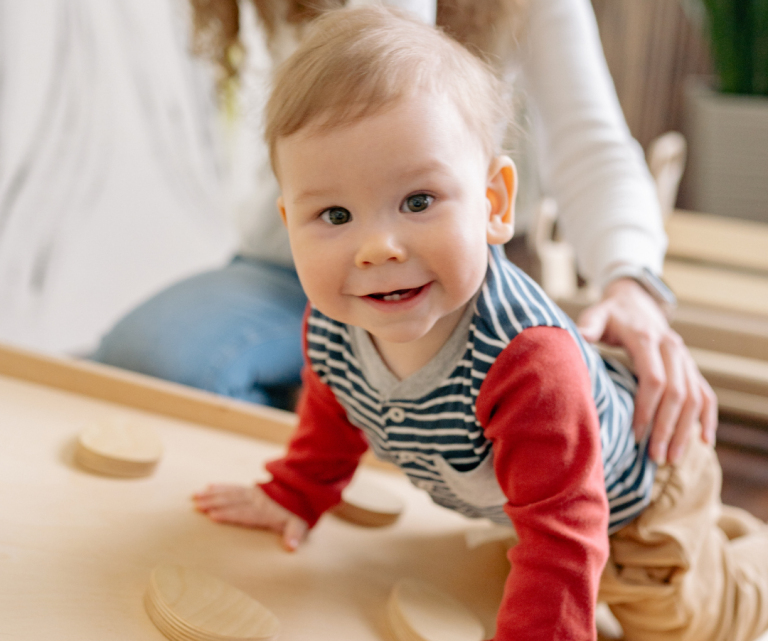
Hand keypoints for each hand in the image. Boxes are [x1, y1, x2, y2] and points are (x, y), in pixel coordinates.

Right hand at [192, 484, 307, 550]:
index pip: (244, 513)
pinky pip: (234, 487)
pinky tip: (208, 486)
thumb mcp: (300, 524)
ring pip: (230, 493)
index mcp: (265, 512)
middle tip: (197, 506)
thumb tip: (291, 547)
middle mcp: (256, 501)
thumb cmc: (298, 512)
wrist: (302, 490)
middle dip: (214, 503)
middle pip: (233, 501)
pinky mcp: (251, 488)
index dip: (229, 514)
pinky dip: (221, 486)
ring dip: (212, 494)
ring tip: (195, 496)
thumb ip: (294, 534)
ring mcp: (252, 493)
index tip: (212, 515)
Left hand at [577, 278, 717, 464]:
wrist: (636, 301)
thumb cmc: (611, 314)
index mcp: (647, 339)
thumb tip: (580, 336)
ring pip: (695, 397)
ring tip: (672, 459)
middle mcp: (672, 348)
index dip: (646, 409)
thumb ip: (588, 325)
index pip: (654, 379)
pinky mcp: (691, 367)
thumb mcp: (597, 314)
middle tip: (654, 457)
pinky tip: (704, 441)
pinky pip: (706, 393)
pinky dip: (707, 417)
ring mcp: (685, 358)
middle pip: (678, 393)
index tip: (635, 435)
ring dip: (686, 430)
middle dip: (667, 427)